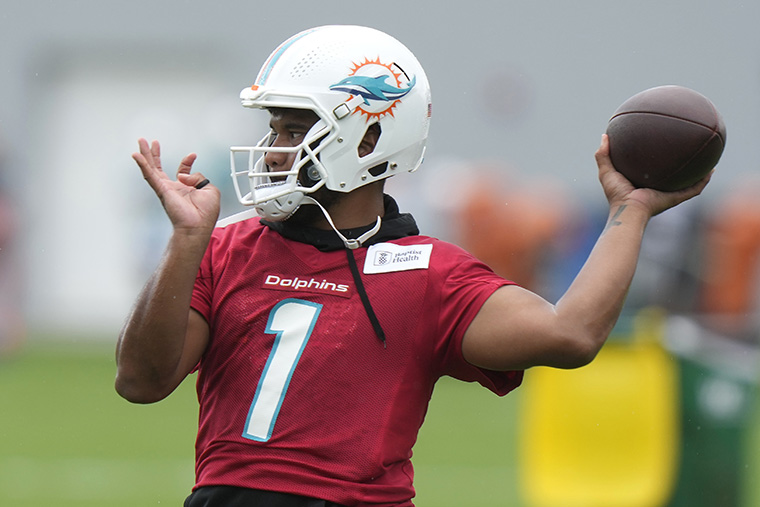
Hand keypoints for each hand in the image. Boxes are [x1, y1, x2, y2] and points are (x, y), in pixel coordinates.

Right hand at [133, 138, 220, 232]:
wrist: (198, 226)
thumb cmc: (205, 215)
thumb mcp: (210, 190)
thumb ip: (199, 177)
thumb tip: (184, 175)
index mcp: (186, 189)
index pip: (183, 171)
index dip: (187, 162)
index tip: (192, 155)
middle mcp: (174, 188)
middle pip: (160, 168)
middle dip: (155, 154)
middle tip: (150, 142)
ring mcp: (166, 189)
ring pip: (152, 169)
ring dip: (146, 155)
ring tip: (141, 142)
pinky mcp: (162, 190)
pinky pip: (150, 176)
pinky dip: (143, 165)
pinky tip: (137, 156)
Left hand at [595, 134, 710, 216]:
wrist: (628, 210)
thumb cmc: (616, 194)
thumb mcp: (607, 171)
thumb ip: (603, 154)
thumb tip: (605, 135)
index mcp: (644, 183)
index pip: (653, 168)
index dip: (658, 158)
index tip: (662, 144)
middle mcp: (658, 188)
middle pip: (673, 174)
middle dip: (681, 162)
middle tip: (687, 148)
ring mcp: (669, 194)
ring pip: (688, 182)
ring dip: (698, 172)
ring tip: (707, 158)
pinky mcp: (676, 198)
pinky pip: (694, 189)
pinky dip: (703, 181)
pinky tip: (711, 170)